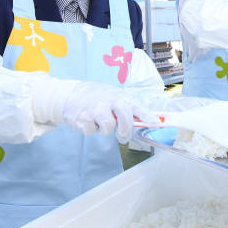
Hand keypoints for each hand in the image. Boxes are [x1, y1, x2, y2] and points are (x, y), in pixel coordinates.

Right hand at [32, 80, 156, 142]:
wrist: (70, 94)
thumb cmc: (97, 96)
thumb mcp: (114, 96)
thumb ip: (128, 108)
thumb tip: (147, 120)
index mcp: (119, 96)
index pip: (137, 106)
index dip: (147, 116)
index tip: (156, 124)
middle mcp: (108, 101)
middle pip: (124, 121)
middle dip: (125, 130)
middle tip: (122, 133)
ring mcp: (94, 109)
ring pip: (107, 128)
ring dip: (104, 129)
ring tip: (99, 120)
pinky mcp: (82, 119)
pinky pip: (91, 131)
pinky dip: (90, 129)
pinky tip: (87, 120)